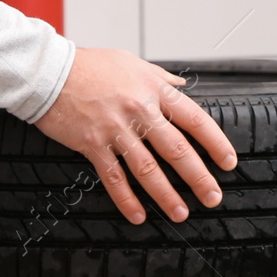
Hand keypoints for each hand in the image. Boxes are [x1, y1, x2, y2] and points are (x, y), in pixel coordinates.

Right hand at [36, 49, 237, 223]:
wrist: (48, 72)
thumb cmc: (88, 65)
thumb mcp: (131, 62)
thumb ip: (160, 77)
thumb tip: (181, 87)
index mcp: (153, 89)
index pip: (195, 119)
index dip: (215, 143)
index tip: (227, 161)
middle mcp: (139, 110)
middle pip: (177, 150)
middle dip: (199, 177)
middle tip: (213, 197)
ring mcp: (116, 129)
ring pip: (148, 169)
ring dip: (167, 195)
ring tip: (181, 212)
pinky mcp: (93, 144)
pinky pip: (114, 178)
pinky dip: (127, 200)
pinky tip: (138, 215)